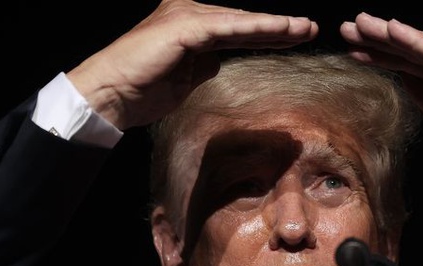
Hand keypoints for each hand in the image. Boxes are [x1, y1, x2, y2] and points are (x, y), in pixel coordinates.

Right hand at [66, 0, 317, 129]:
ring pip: (240, 22)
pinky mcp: (184, 27)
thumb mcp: (185, 76)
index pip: (238, 30)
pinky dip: (255, 29)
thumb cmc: (145, 89)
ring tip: (303, 28)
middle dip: (278, 27)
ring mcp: (187, 17)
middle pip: (243, 22)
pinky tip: (280, 30)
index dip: (268, 34)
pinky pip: (227, 28)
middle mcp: (191, 14)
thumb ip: (204, 63)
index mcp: (192, 26)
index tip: (295, 39)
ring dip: (274, 25)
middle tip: (309, 29)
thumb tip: (219, 62)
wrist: (113, 94)